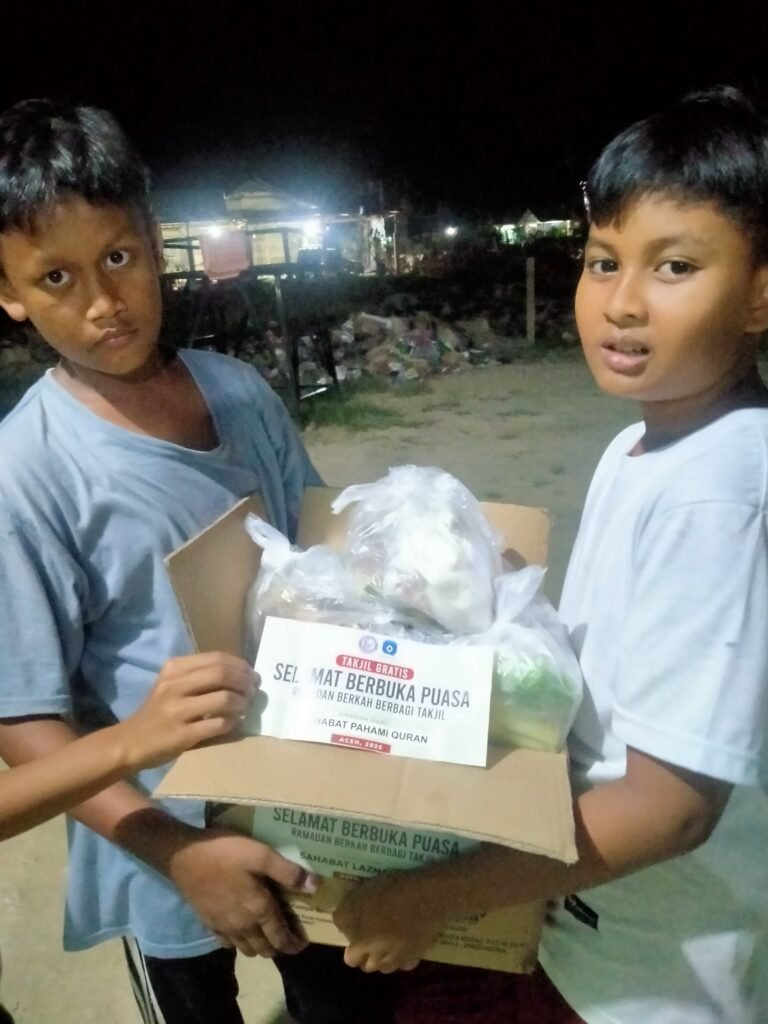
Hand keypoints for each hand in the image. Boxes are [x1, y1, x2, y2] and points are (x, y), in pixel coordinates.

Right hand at [118, 653, 255, 769]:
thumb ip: (200, 675)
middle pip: (222, 675)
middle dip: (244, 682)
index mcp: (174, 669)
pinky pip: (218, 724)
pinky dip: (232, 722)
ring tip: (245, 707)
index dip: (240, 665)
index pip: (216, 658)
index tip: (251, 675)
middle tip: (253, 690)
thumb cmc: (158, 711)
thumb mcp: (172, 684)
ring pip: (223, 699)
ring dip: (242, 703)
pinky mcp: (181, 735)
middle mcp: (173, 686)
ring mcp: (176, 711)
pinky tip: (233, 722)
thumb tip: (241, 673)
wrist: (131, 742)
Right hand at [168, 826, 319, 956]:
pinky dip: (238, 942)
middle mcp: (242, 925)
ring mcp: (223, 927)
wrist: (183, 856)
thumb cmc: (225, 852)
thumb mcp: (261, 854)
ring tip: (267, 935)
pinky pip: (227, 943)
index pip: (280, 937)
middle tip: (288, 939)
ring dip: (259, 947)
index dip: (293, 944)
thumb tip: (315, 887)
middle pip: (264, 949)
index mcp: (259, 909)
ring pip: (246, 949)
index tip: (303, 944)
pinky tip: (240, 931)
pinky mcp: (207, 922)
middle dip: (279, 948)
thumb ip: (288, 872)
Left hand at [333, 870, 446, 972]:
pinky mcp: (411, 960)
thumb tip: (348, 914)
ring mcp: (392, 958)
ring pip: (377, 966)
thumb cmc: (398, 886)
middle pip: (353, 959)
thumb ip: (354, 904)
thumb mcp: (369, 887)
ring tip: (385, 941)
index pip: (340, 928)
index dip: (346, 923)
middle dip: (356, 949)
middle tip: (366, 934)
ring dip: (377, 957)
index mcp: (358, 932)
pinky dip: (401, 958)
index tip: (354, 917)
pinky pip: (400, 965)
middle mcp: (371, 949)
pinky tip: (404, 944)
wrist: (429, 897)